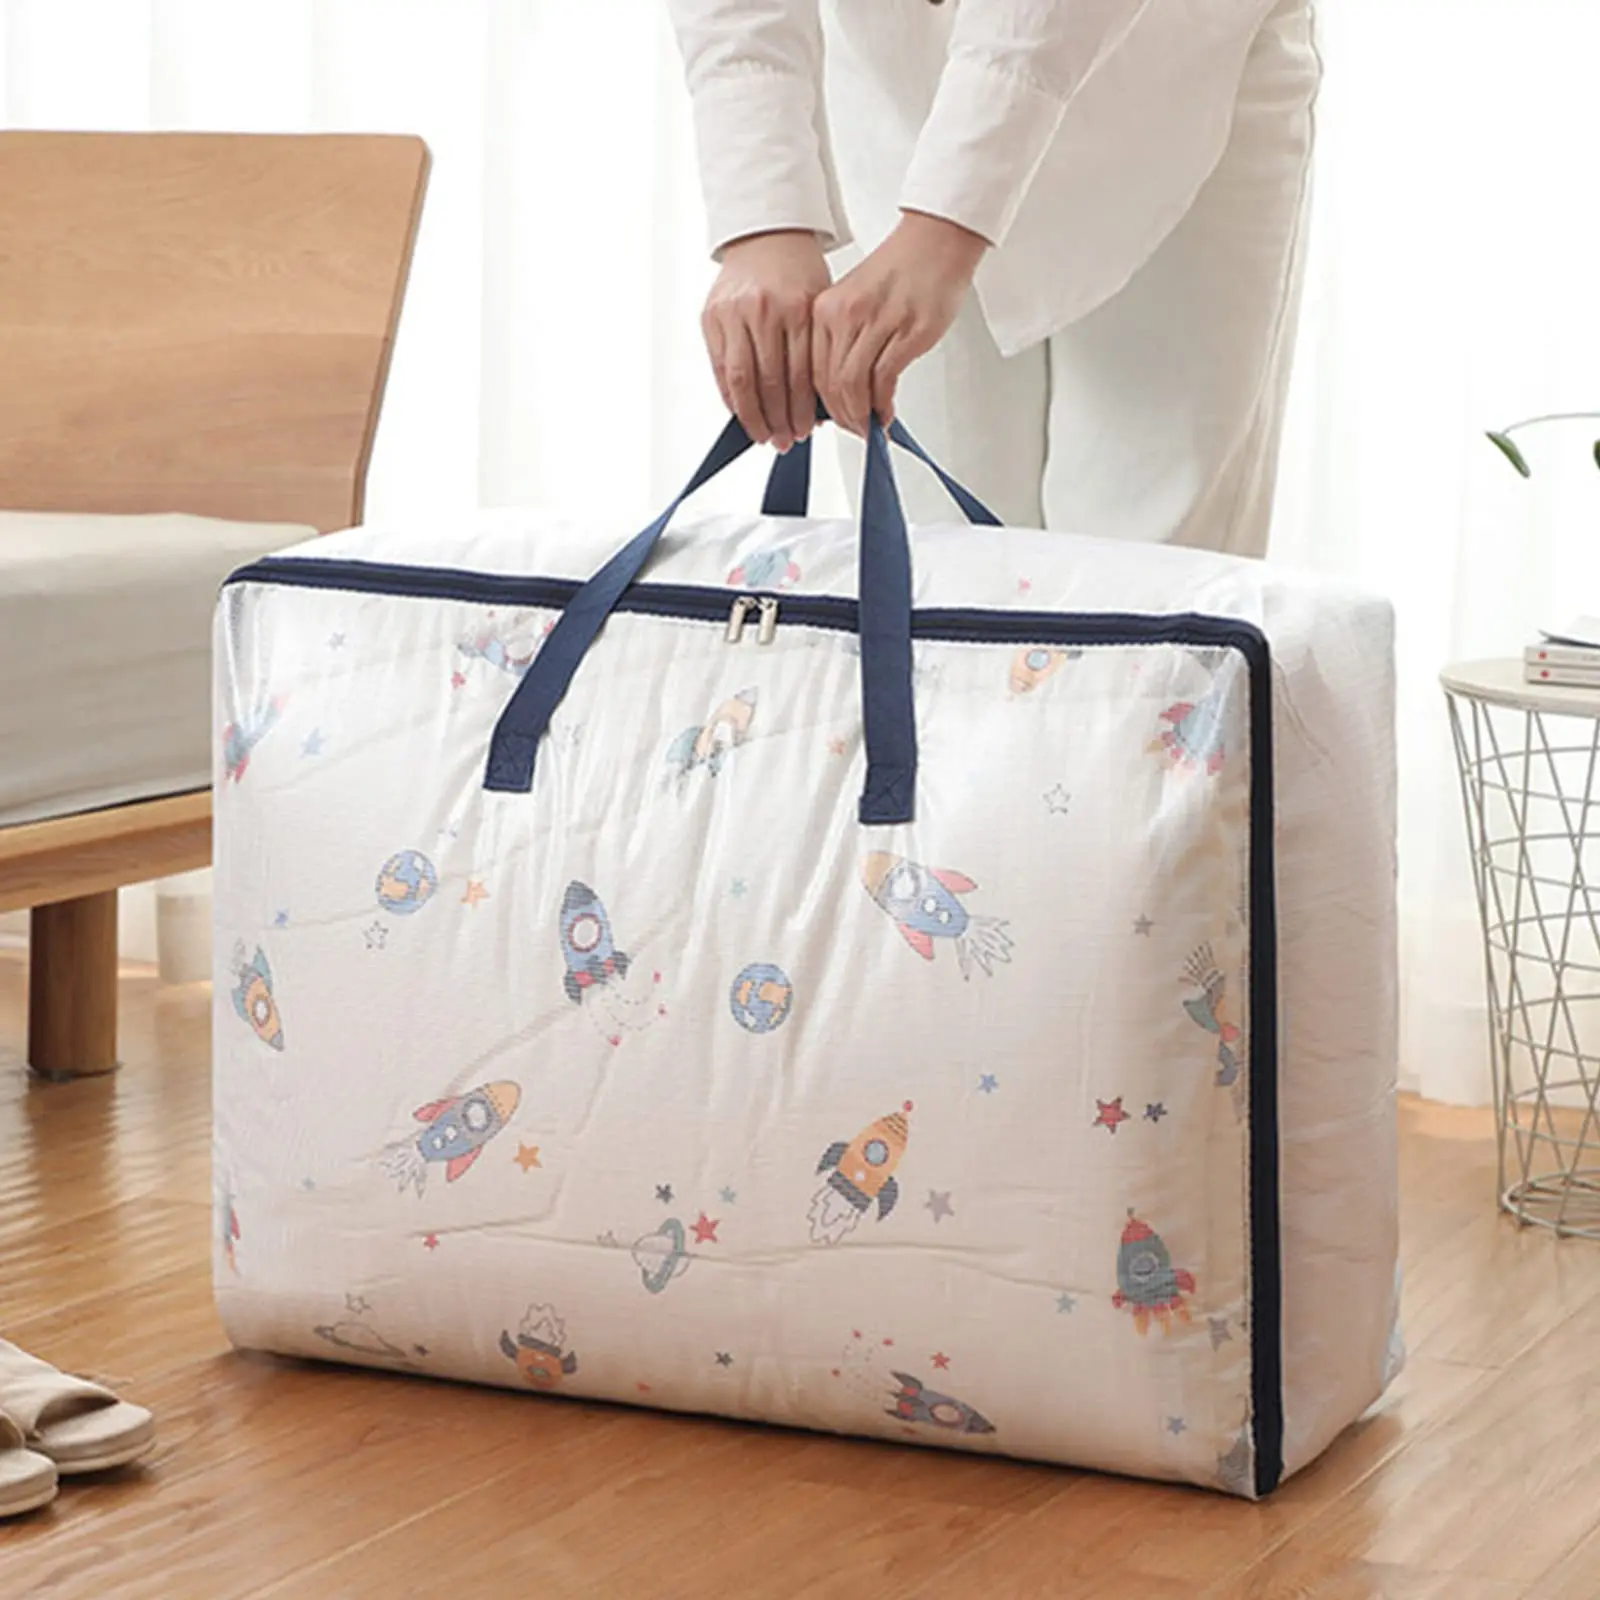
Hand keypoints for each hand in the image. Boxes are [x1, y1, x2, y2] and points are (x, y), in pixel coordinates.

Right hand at [702, 230, 830, 450]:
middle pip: (769, 382)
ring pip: (741, 380)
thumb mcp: (817, 307)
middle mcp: (762, 311)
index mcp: (795, 308)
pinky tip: (741, 412)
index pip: (799, 375)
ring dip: (752, 415)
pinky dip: (731, 396)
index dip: (800, 410)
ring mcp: (733, 314)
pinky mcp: (711, 317)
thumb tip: (813, 408)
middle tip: (784, 440)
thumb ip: (812, 353)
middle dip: (778, 419)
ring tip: (763, 434)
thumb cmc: (795, 272)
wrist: (765, 236)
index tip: (804, 430)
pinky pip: (720, 368)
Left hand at [812, 211, 988, 435]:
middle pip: (829, 383)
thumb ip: (842, 338)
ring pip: (853, 386)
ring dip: (860, 415)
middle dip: (840, 416)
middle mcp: (845, 315)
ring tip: (869, 426)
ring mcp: (875, 324)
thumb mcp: (855, 300)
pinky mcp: (906, 333)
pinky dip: (882, 404)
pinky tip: (887, 412)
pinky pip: (883, 381)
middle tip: (853, 429)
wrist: (936, 240)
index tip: (830, 420)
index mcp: (826, 308)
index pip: (810, 370)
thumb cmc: (903, 269)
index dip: (819, 404)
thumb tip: (839, 384)